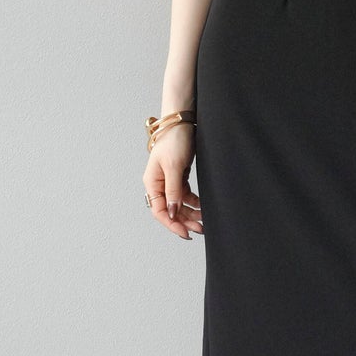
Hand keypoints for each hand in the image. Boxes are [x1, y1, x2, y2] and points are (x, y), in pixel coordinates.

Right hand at [143, 124, 202, 239]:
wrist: (182, 122)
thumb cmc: (174, 141)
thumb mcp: (174, 167)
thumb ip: (173, 190)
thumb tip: (172, 212)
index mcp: (152, 183)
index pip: (159, 211)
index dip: (171, 224)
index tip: (185, 233)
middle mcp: (158, 184)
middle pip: (170, 210)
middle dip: (184, 221)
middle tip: (200, 229)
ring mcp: (169, 181)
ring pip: (178, 204)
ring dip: (190, 214)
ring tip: (203, 222)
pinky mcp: (179, 176)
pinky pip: (185, 195)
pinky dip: (193, 203)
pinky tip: (202, 207)